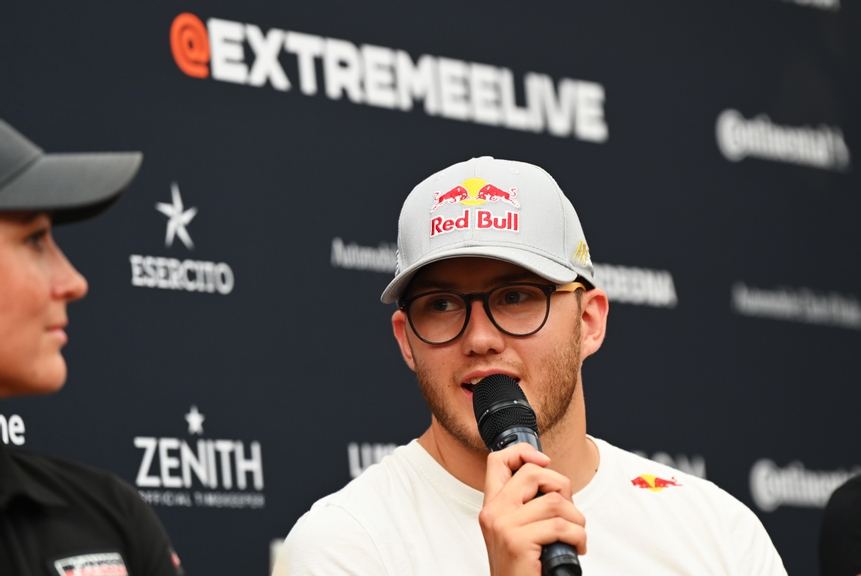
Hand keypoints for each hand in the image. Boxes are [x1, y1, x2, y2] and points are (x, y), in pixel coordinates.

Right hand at [479, 443, 585, 575]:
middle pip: (532, 473)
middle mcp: (493, 512)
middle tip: (568, 511)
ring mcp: (503, 526)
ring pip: (555, 502)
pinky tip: (576, 549)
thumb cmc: (524, 570)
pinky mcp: (517, 541)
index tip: (544, 463)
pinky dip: (578, 538)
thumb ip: (527, 507)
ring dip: (577, 521)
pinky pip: (561, 526)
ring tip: (575, 537)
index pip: (497, 461)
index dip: (522, 452)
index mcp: (492, 507)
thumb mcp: (519, 532)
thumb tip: (554, 481)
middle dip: (562, 487)